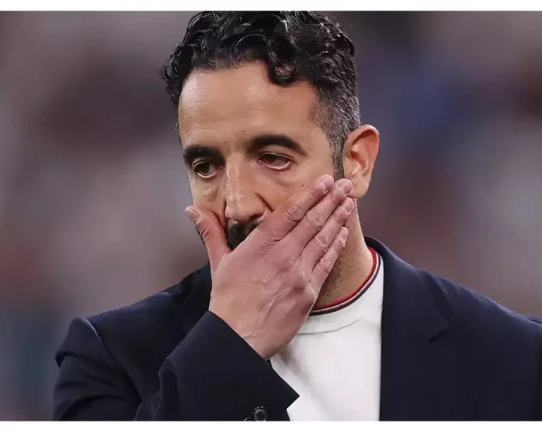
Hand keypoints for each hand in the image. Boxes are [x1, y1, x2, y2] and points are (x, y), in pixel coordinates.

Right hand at [185, 175, 353, 358]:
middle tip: (344, 185)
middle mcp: (282, 256)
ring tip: (349, 203)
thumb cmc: (227, 301)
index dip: (310, 195)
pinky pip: (326, 263)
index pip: (291, 213)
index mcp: (260, 245)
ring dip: (338, 219)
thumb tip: (193, 210)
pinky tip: (342, 233)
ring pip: (323, 240)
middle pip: (312, 222)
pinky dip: (335, 246)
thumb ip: (211, 232)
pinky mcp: (308, 292)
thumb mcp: (218, 262)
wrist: (238, 338)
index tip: (324, 181)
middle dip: (331, 201)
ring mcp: (298, 274)